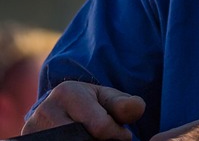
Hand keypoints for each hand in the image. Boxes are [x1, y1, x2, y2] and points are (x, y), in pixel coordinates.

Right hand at [22, 81, 144, 139]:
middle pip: (81, 140)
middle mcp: (44, 111)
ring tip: (92, 138)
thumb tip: (136, 109)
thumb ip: (124, 104)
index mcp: (67, 92)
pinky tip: (78, 140)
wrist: (60, 111)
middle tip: (106, 139)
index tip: (122, 135)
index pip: (100, 127)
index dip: (116, 135)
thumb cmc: (91, 104)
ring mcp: (31, 131)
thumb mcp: (109, 99)